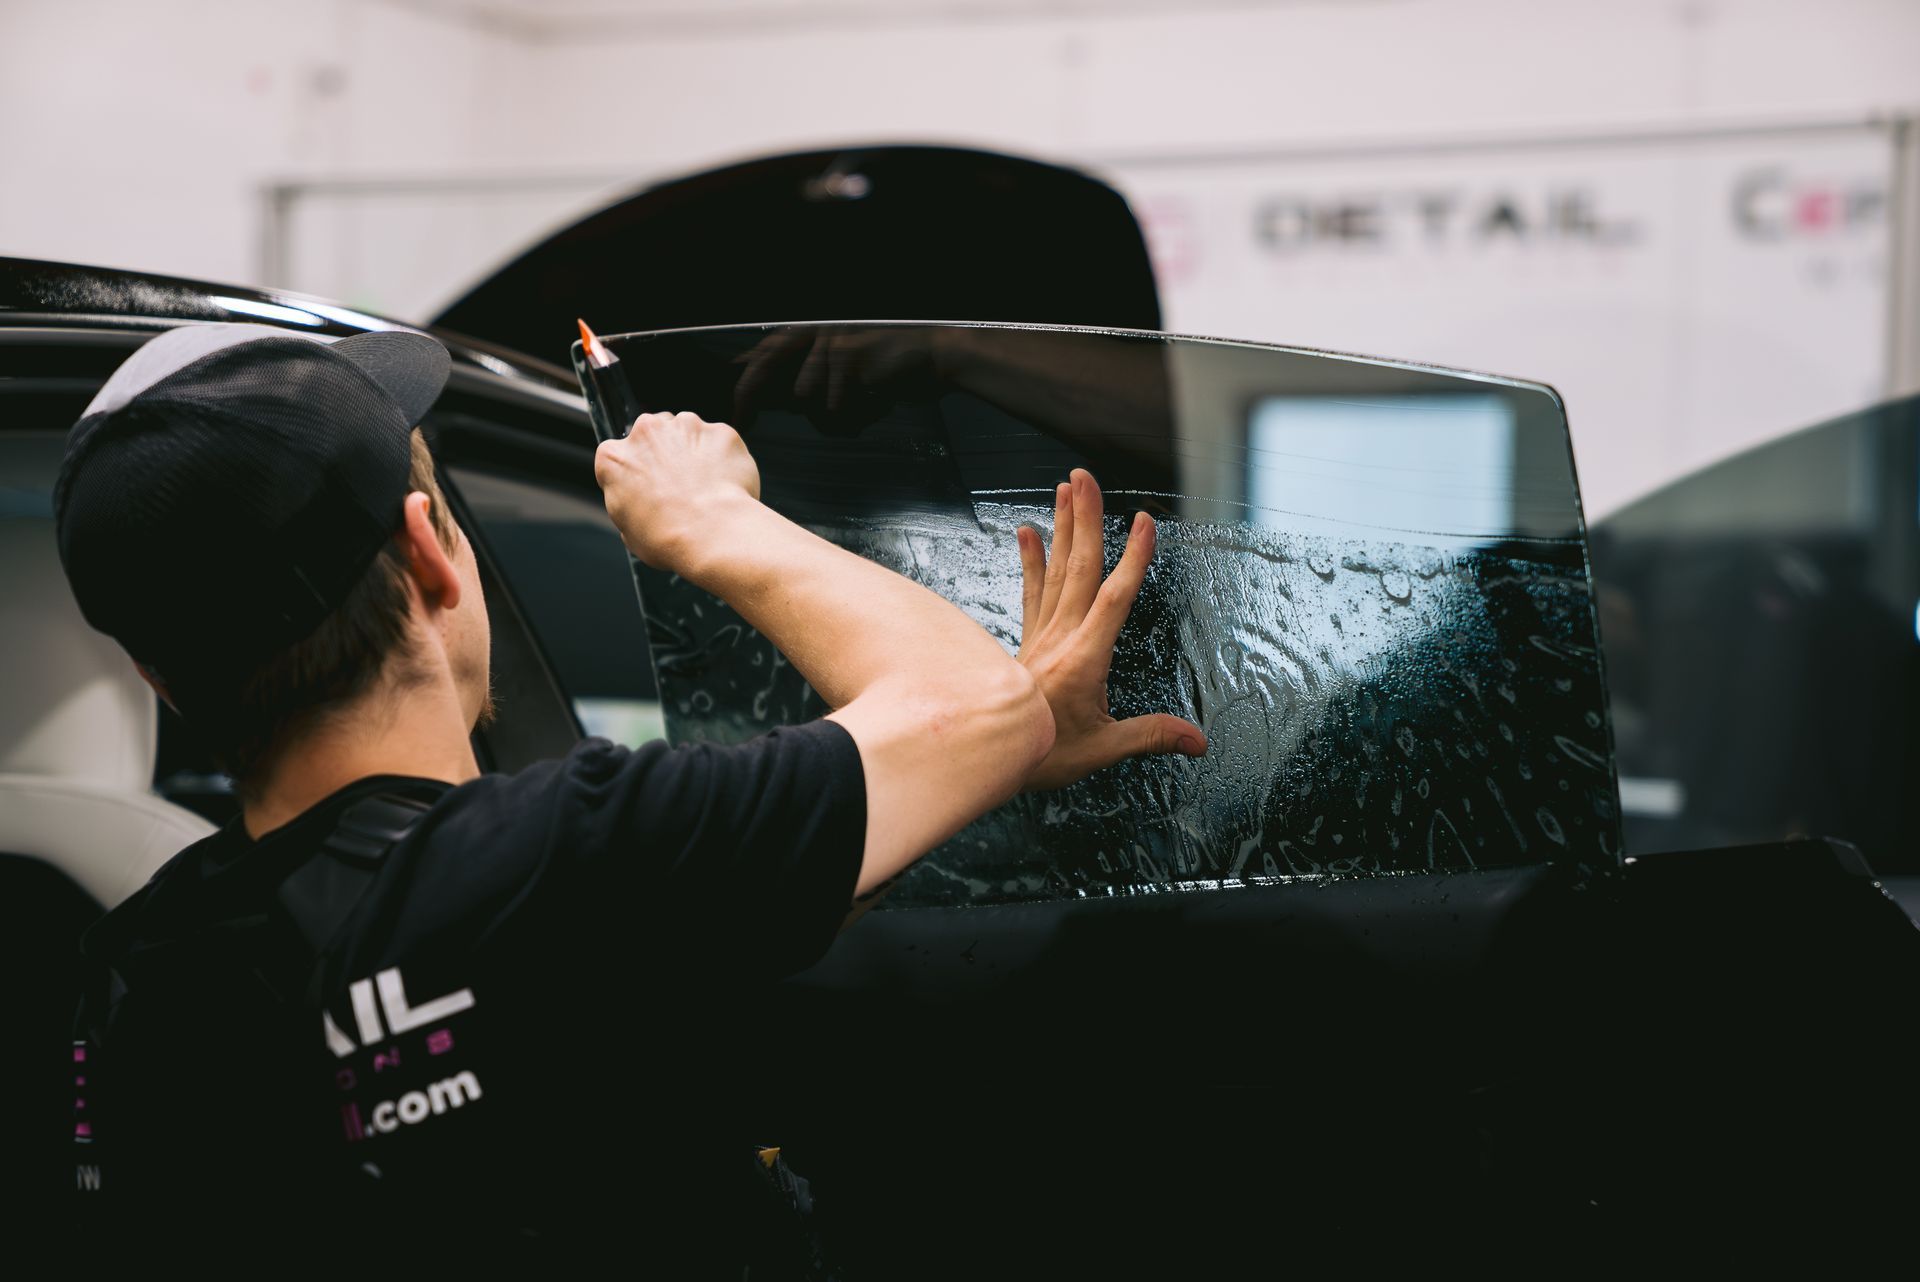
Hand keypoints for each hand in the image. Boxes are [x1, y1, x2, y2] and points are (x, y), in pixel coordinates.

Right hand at [594, 411, 760, 571]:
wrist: (711, 535)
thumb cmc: (667, 538)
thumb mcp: (628, 531)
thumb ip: (629, 503)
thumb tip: (640, 505)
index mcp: (614, 458)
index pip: (619, 456)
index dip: (636, 473)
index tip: (647, 487)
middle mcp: (646, 431)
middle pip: (654, 435)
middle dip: (665, 455)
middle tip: (680, 487)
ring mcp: (685, 427)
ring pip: (689, 433)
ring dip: (694, 452)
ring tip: (705, 488)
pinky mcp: (719, 432)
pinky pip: (720, 442)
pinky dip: (724, 458)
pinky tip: (726, 486)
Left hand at [732, 327, 943, 432]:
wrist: (936, 356)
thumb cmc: (892, 371)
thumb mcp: (846, 374)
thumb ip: (812, 380)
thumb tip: (773, 399)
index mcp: (815, 334)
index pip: (769, 351)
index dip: (745, 374)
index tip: (732, 404)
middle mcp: (818, 331)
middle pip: (769, 363)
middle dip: (750, 394)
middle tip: (741, 421)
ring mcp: (831, 341)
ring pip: (805, 398)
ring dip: (833, 418)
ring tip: (863, 409)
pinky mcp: (847, 356)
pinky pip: (833, 406)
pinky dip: (854, 416)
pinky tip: (878, 402)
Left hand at [1015, 469, 1206, 790]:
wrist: (985, 753)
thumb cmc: (1039, 754)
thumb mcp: (1102, 749)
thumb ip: (1150, 736)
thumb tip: (1197, 740)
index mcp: (1084, 658)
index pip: (1115, 598)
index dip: (1133, 559)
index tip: (1145, 523)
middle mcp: (1061, 638)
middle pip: (1078, 568)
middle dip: (1086, 520)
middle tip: (1085, 477)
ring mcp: (1041, 635)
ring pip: (1056, 571)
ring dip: (1063, 528)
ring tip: (1064, 489)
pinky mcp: (1028, 641)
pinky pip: (1031, 592)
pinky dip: (1030, 560)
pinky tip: (1026, 532)